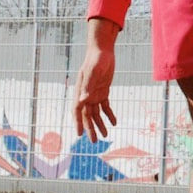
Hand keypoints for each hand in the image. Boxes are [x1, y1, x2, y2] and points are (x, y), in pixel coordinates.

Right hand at [73, 19, 118, 141]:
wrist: (103, 50)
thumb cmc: (96, 59)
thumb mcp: (93, 72)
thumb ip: (88, 86)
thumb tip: (83, 101)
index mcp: (80, 91)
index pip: (77, 110)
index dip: (78, 123)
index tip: (79, 134)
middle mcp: (86, 94)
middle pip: (87, 115)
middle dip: (90, 128)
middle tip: (94, 142)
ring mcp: (94, 93)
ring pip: (96, 113)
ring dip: (100, 124)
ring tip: (106, 135)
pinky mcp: (103, 91)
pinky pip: (105, 106)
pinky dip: (109, 114)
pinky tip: (114, 122)